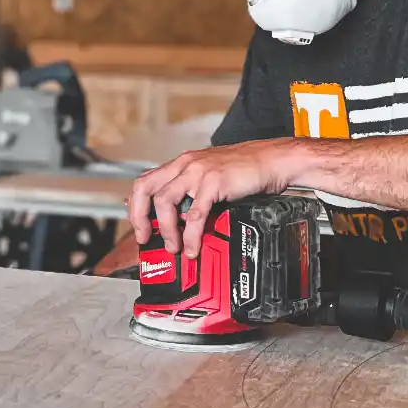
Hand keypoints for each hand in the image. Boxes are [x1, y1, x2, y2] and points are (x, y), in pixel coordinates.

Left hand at [128, 140, 299, 259]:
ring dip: (166, 229)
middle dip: (139, 216)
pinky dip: (191, 235)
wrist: (272, 160)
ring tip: (173, 247)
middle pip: (145, 188)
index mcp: (181, 164)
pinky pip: (195, 214)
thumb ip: (190, 191)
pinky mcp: (214, 182)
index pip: (145, 181)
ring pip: (165, 201)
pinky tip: (193, 247)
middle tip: (145, 238)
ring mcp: (198, 172)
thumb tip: (175, 215)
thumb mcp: (209, 177)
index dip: (135, 206)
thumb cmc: (244, 170)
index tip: (139, 227)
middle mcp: (185, 165)